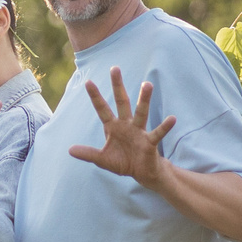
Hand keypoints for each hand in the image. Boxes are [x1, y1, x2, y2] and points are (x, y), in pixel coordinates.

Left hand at [67, 66, 175, 189]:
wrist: (142, 173)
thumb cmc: (123, 162)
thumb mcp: (102, 159)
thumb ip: (88, 154)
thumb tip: (69, 150)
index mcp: (113, 127)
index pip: (102, 109)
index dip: (95, 97)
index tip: (88, 81)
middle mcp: (126, 125)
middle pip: (121, 102)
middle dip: (117, 86)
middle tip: (115, 68)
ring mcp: (139, 132)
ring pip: (141, 112)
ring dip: (143, 99)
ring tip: (147, 84)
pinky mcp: (150, 142)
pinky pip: (157, 133)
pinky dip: (165, 126)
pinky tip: (172, 118)